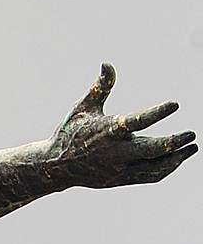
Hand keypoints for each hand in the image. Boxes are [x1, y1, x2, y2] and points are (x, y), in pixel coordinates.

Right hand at [51, 64, 195, 187]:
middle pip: (150, 150)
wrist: (56, 167)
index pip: (137, 122)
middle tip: (191, 134)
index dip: (157, 113)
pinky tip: (178, 159)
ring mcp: (119, 169)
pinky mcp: (121, 180)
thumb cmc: (71, 132)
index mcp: (107, 131)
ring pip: (154, 168)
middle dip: (173, 143)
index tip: (175, 104)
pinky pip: (149, 177)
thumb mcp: (83, 108)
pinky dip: (166, 169)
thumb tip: (108, 63)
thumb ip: (100, 87)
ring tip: (192, 147)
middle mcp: (115, 152)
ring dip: (176, 158)